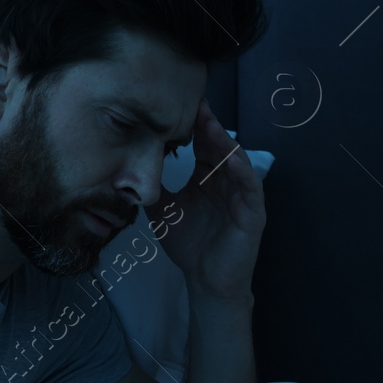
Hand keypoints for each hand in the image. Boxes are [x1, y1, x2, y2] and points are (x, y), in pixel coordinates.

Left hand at [149, 99, 265, 302]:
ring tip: (210, 123)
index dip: (192, 125)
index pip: (202, 144)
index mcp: (207, 177)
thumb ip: (152, 186)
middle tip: (194, 102)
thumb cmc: (188, 245)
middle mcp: (226, 180)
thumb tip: (128, 165)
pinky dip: (242, 171)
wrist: (204, 280)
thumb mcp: (162, 211)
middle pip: (219, 145)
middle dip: (208, 124)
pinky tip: (230, 158)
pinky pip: (251, 186)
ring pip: (236, 160)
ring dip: (224, 141)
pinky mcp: (253, 212)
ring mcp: (242, 194)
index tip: (176, 104)